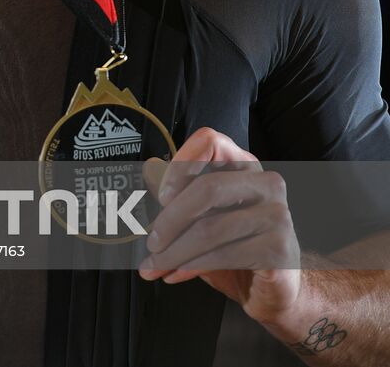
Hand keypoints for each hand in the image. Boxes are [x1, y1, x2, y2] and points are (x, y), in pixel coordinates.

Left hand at [138, 127, 301, 325]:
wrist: (272, 287)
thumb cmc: (234, 245)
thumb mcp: (202, 215)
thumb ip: (177, 193)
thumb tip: (148, 168)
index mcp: (245, 165)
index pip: (210, 142)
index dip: (181, 165)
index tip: (162, 195)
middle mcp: (267, 184)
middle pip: (207, 188)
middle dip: (170, 220)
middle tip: (151, 242)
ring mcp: (278, 216)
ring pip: (210, 228)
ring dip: (174, 252)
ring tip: (154, 265)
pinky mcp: (280, 250)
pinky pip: (223, 255)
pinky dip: (191, 267)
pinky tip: (175, 274)